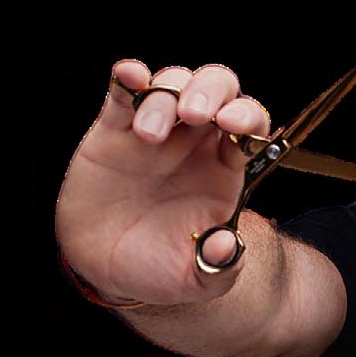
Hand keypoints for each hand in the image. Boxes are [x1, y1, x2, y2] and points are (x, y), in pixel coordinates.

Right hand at [55, 59, 272, 306]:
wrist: (106, 268)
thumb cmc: (158, 267)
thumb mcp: (196, 280)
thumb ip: (219, 267)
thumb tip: (227, 245)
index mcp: (223, 166)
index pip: (248, 125)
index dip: (247, 116)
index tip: (235, 125)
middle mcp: (194, 140)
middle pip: (217, 89)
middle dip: (211, 91)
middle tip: (194, 114)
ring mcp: (156, 128)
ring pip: (172, 84)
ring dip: (166, 96)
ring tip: (148, 134)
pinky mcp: (115, 128)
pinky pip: (124, 92)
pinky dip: (128, 77)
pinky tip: (129, 76)